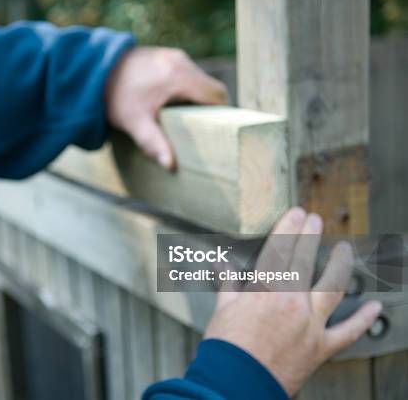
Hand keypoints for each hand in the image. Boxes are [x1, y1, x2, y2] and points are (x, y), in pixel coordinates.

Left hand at [105, 47, 227, 169]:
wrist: (91, 70)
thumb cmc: (114, 97)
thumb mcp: (134, 122)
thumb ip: (154, 143)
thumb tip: (171, 166)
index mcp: (179, 76)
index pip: (217, 95)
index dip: (221, 114)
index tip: (215, 132)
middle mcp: (180, 62)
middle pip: (210, 87)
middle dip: (209, 109)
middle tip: (201, 131)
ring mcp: (172, 56)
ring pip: (199, 80)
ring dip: (196, 98)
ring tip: (186, 120)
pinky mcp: (164, 56)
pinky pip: (185, 73)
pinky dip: (185, 89)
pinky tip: (172, 105)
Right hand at [204, 207, 382, 395]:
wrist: (236, 382)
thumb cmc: (227, 347)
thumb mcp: (224, 309)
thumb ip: (228, 283)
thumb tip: (221, 263)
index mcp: (265, 289)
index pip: (280, 249)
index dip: (289, 228)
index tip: (297, 213)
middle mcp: (292, 301)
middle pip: (305, 261)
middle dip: (310, 236)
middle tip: (315, 220)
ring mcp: (310, 324)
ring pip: (333, 288)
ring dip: (340, 265)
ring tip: (344, 250)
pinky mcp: (321, 347)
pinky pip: (349, 331)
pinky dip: (364, 319)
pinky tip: (376, 306)